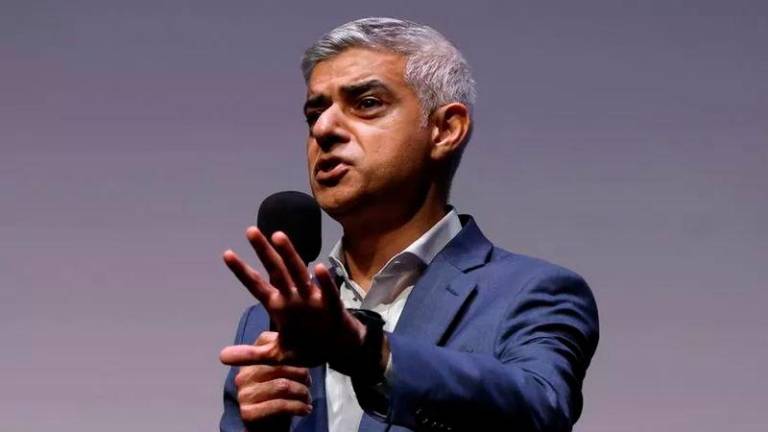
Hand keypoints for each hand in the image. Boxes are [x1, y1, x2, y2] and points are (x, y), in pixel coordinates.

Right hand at [220, 332, 312, 422]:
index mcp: (249, 360)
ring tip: (307, 398)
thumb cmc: (276, 395)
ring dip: (302, 393)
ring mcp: (244, 394)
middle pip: (279, 365)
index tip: (305, 361)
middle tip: (309, 383)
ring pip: (282, 385)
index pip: (270, 344)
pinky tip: (305, 409)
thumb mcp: (279, 372)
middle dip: (301, 374)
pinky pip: (280, 405)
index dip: (291, 351)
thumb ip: (283, 356)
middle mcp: (243, 375)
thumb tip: (304, 341)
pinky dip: (298, 407)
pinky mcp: (248, 412)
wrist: (266, 426)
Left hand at [222, 227, 364, 365]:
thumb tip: (220, 357)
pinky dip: (324, 281)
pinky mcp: (331, 307)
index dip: (242, 271)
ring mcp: (312, 300)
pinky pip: (328, 293)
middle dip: (264, 252)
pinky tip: (320, 268)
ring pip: (299, 273)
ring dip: (290, 256)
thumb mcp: (276, 354)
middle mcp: (293, 297)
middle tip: (250, 231)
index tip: (226, 254)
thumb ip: (250, 354)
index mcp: (278, 306)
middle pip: (276, 271)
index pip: (256, 285)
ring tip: (278, 237)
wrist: (338, 349)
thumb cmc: (308, 345)